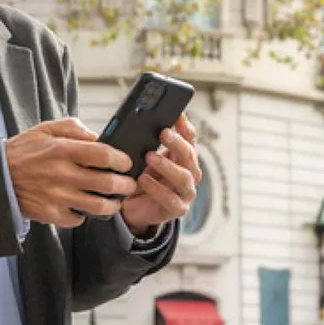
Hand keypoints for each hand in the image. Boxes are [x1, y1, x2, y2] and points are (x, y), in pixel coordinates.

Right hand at [6, 117, 137, 226]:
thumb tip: (97, 136)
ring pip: (98, 206)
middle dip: (125, 185)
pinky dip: (85, 214)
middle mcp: (61, 174)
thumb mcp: (45, 129)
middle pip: (107, 183)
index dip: (121, 160)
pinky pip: (78, 219)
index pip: (103, 155)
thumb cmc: (23, 152)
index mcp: (61, 150)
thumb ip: (73, 128)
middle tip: (128, 184)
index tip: (126, 163)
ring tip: (114, 200)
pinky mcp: (50, 214)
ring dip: (112, 204)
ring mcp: (56, 197)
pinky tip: (84, 207)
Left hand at [120, 115, 202, 234]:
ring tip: (148, 156)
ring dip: (167, 165)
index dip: (186, 128)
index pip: (190, 139)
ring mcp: (185, 192)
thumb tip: (139, 121)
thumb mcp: (142, 157)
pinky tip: (143, 180)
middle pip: (190, 155)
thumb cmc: (140, 178)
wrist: (133, 207)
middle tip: (162, 133)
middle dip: (177, 143)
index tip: (177, 116)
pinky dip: (157, 189)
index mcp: (182, 158)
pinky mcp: (177, 209)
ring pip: (184, 177)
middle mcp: (188, 173)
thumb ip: (146, 142)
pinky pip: (171, 199)